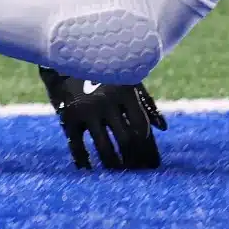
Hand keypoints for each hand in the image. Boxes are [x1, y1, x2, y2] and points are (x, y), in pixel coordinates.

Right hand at [38, 67, 167, 169]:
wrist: (65, 56)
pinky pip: (77, 147)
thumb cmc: (103, 70)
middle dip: (134, 160)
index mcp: (125, 91)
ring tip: (118, 172)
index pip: (142, 126)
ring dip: (113, 164)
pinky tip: (89, 170)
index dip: (147, 146)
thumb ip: (147, 102)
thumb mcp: (127, 78)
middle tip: (137, 172)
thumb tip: (163, 128)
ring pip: (103, 147)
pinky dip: (84, 162)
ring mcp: (86, 111)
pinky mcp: (68, 118)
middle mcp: (106, 102)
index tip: (150, 159)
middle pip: (125, 140)